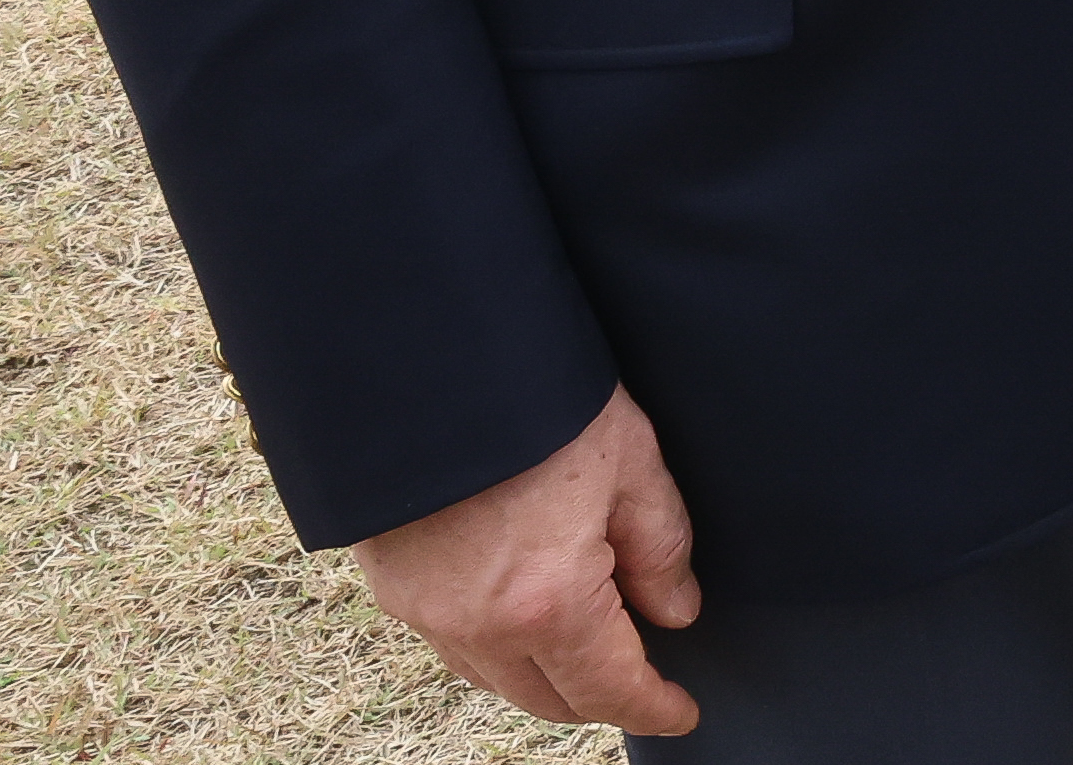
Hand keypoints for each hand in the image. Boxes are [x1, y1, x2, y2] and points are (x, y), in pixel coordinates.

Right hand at [354, 385, 702, 735]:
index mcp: (546, 603)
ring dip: (545, 677)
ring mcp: (425, 611)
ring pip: (496, 680)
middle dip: (602, 698)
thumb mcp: (629, 460)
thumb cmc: (532, 400)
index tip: (681, 712)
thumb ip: (660, 545)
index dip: (653, 707)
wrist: (421, 361)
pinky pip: (453, 645)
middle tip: (644, 678)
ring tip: (590, 643)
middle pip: (550, 699)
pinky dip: (496, 648)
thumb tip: (676, 610)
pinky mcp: (391, 587)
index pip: (610, 689)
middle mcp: (478, 624)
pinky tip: (523, 615)